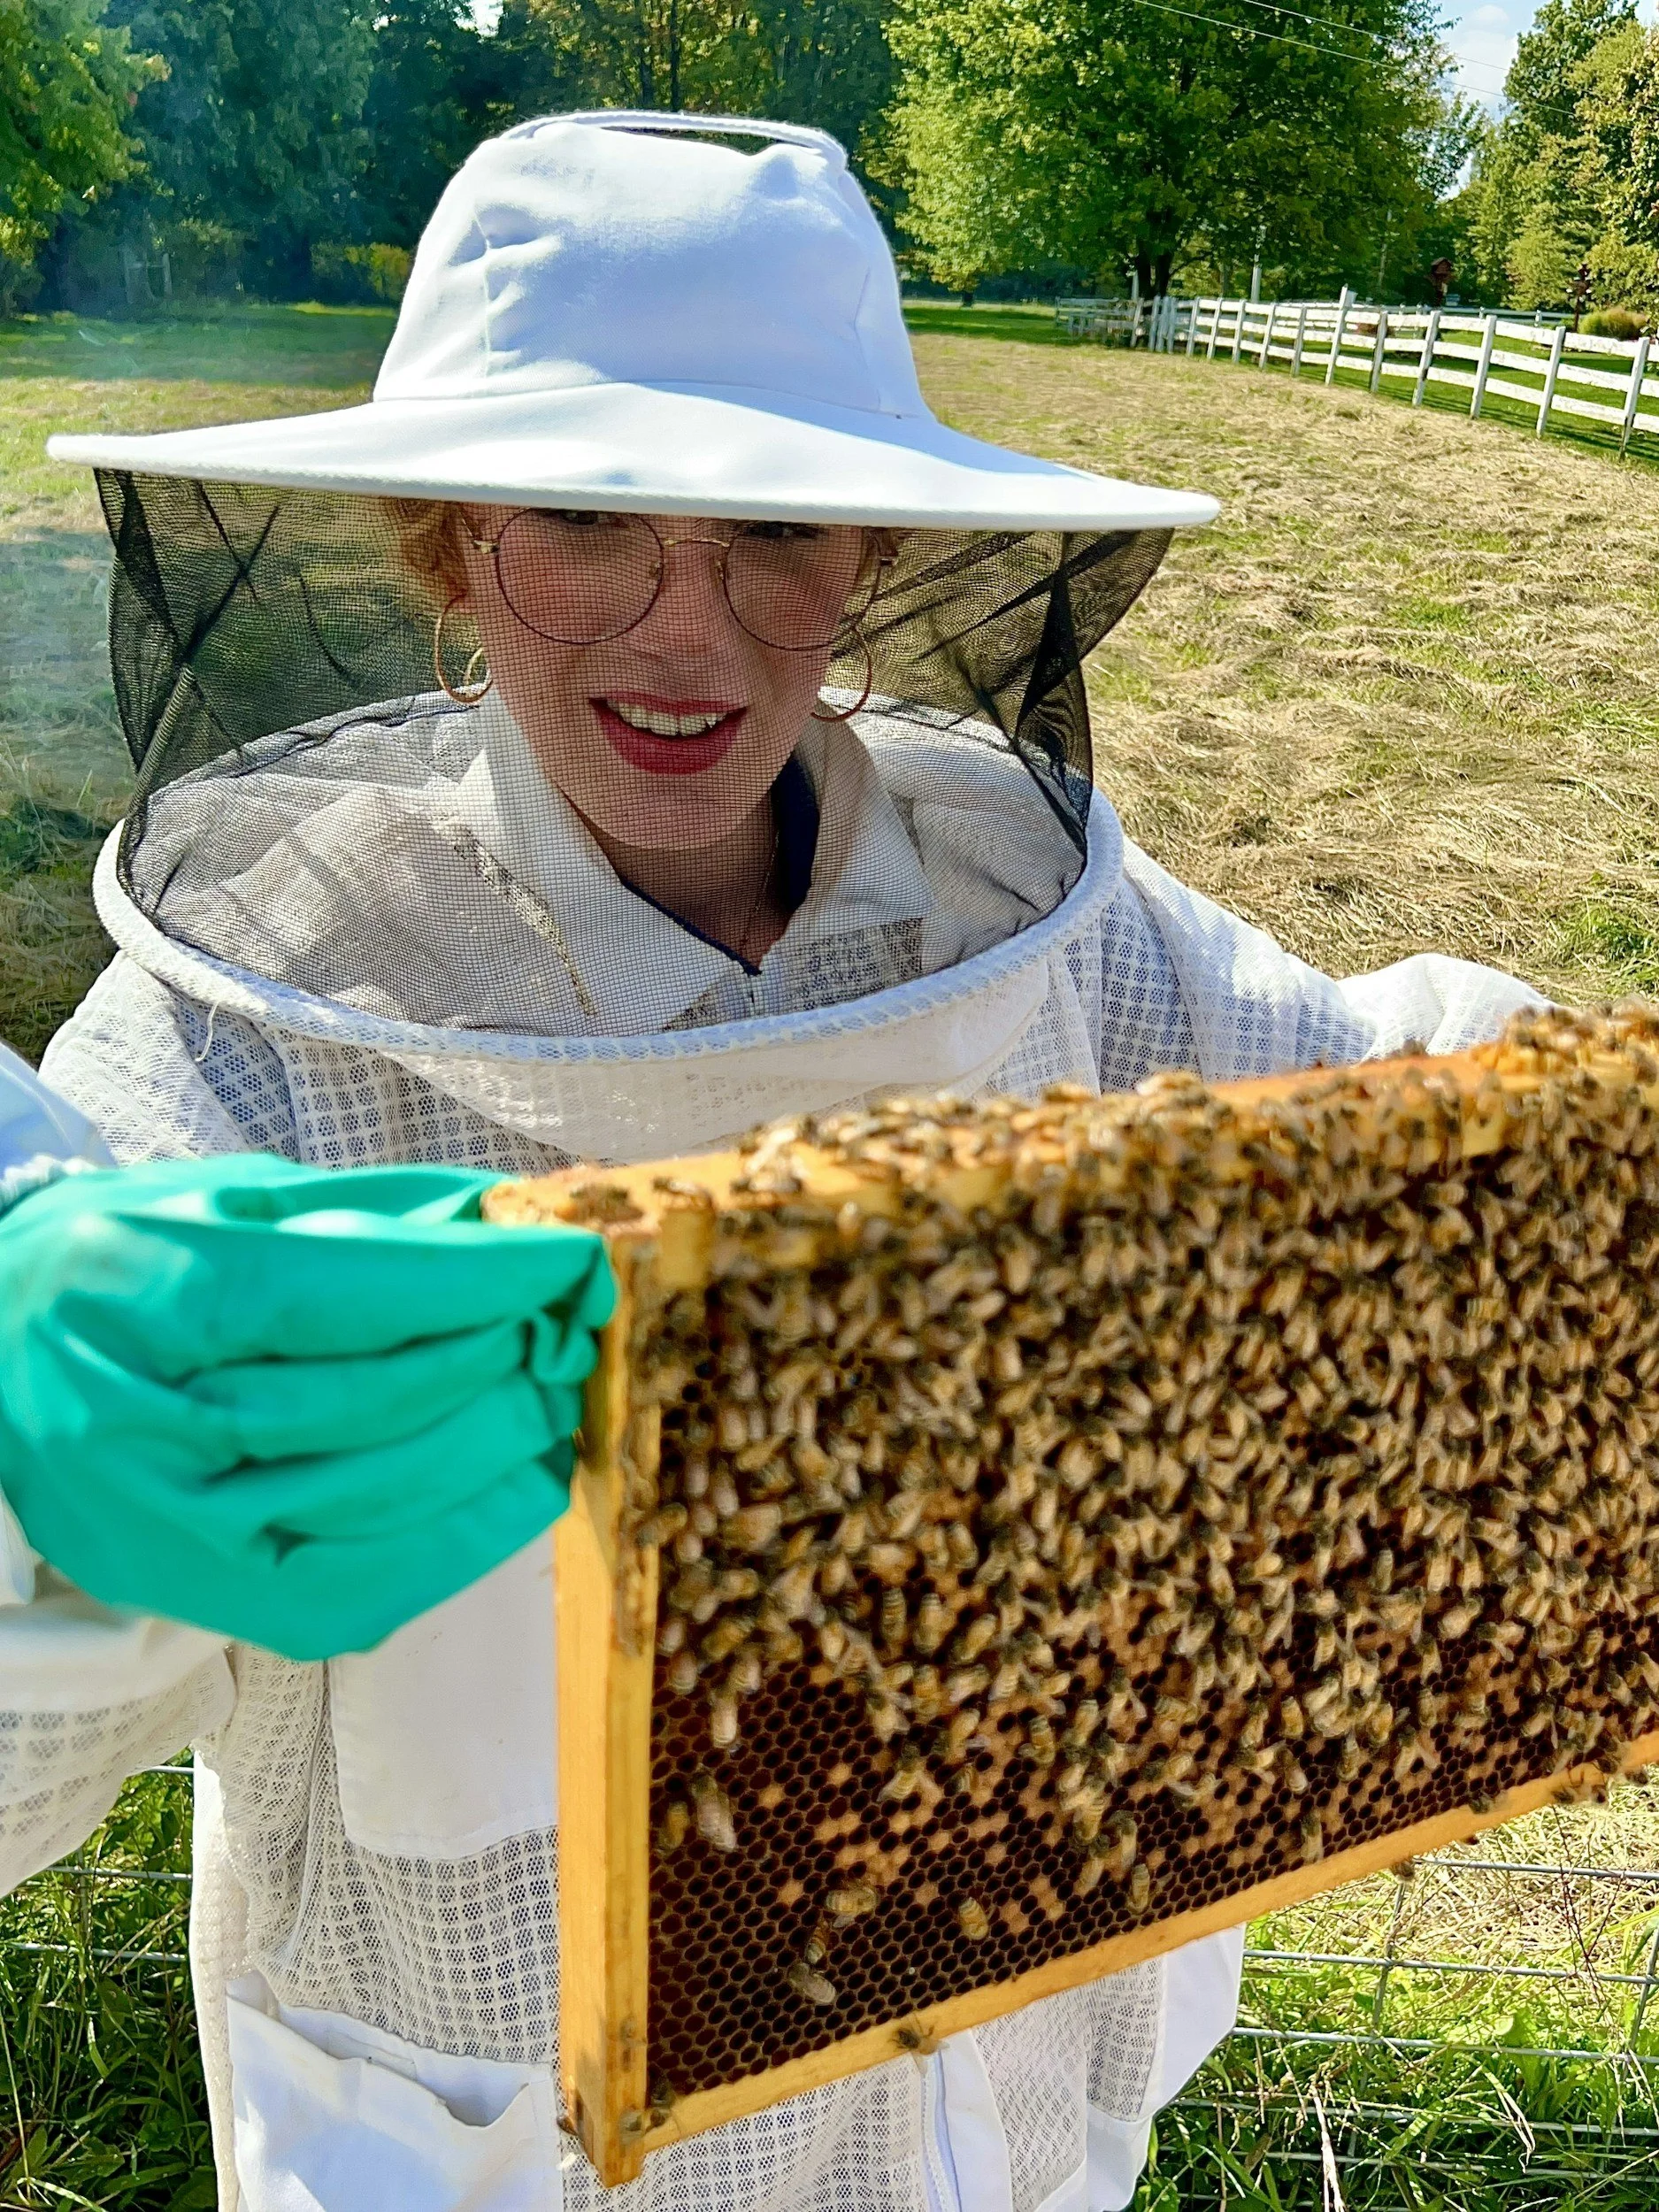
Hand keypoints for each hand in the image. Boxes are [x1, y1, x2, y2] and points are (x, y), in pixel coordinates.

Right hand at [0, 1156, 612, 1659]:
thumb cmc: (128, 1260)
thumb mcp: (230, 1198)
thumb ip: (372, 1215)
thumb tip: (518, 1223)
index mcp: (142, 1292)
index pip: (344, 1294)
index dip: (480, 1280)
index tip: (576, 1258)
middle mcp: (144, 1426)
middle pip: (371, 1400)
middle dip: (502, 1357)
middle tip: (576, 1324)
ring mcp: (170, 1530)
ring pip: (376, 1496)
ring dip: (499, 1443)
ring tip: (560, 1393)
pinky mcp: (202, 1599)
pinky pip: (358, 1591)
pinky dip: (460, 1540)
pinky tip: (520, 1486)